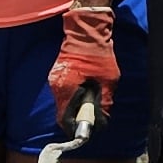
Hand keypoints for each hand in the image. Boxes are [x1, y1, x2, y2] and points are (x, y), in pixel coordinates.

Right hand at [47, 2, 118, 119]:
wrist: (87, 31)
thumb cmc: (99, 55)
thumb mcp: (108, 82)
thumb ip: (103, 103)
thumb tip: (102, 121)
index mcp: (67, 89)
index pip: (65, 120)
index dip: (76, 129)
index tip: (87, 130)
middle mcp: (57, 87)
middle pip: (63, 113)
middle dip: (78, 117)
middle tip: (93, 116)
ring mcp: (55, 80)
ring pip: (64, 103)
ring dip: (76, 106)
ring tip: (92, 100)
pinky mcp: (57, 75)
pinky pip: (64, 93)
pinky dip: (74, 96)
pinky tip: (86, 90)